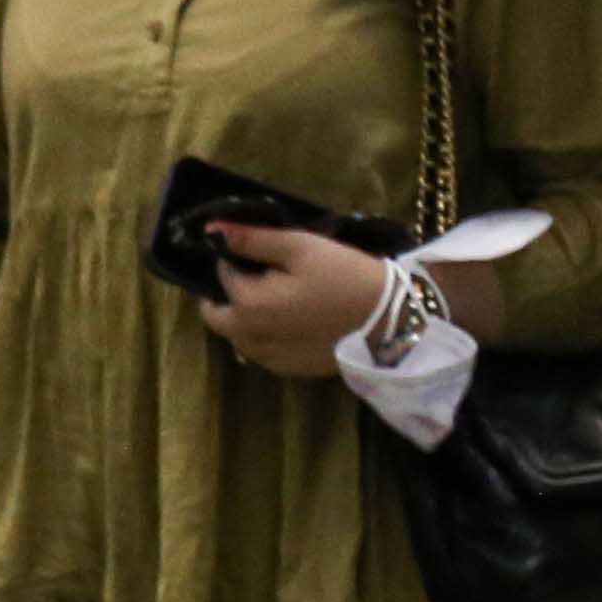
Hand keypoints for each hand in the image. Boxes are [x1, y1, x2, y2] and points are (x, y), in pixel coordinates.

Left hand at [200, 219, 387, 377]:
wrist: (389, 320)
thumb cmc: (344, 276)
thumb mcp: (300, 247)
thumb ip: (253, 240)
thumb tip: (212, 230)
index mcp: (248, 305)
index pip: (222, 276)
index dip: (235, 260)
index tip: (258, 254)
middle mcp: (249, 338)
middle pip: (217, 317)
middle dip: (226, 296)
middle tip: (257, 279)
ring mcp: (268, 359)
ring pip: (238, 337)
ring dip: (244, 319)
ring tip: (276, 300)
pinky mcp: (290, 370)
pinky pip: (263, 353)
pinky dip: (266, 338)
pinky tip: (292, 324)